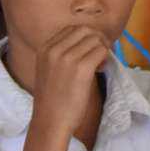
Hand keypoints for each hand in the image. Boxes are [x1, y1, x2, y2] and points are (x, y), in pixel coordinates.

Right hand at [23, 24, 112, 150]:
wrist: (50, 121)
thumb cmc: (51, 100)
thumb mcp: (48, 70)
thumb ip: (62, 55)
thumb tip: (88, 44)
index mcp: (45, 48)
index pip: (71, 29)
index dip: (86, 36)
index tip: (91, 48)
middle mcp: (54, 50)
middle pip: (84, 30)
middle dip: (96, 38)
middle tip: (101, 52)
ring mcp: (68, 58)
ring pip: (95, 40)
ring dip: (102, 48)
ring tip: (100, 63)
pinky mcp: (82, 69)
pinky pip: (101, 51)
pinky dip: (105, 57)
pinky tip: (101, 68)